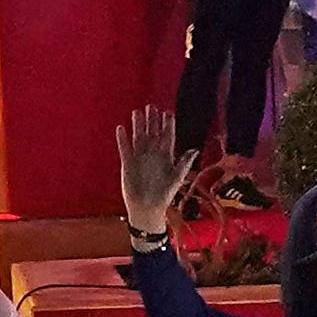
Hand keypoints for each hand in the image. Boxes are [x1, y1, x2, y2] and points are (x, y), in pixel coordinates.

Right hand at [116, 106, 197, 234]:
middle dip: (152, 120)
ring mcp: (140, 158)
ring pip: (139, 138)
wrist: (147, 208)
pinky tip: (121, 129)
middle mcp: (153, 155)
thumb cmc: (164, 195)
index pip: (167, 137)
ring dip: (138, 125)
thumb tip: (194, 150)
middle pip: (152, 133)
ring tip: (137, 112)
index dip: (167, 125)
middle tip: (152, 107)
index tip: (168, 113)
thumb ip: (183, 163)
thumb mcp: (176, 178)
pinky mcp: (128, 164)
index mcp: (166, 157)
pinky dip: (123, 140)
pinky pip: (125, 149)